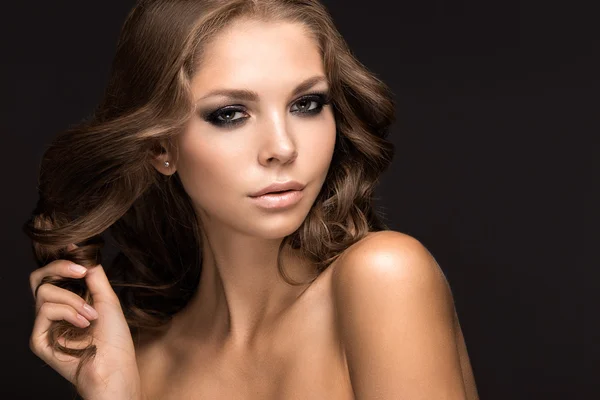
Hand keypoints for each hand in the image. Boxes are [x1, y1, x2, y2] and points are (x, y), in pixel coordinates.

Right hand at [29, 244, 144, 399]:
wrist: (115, 365)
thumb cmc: (115, 337)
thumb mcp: (107, 298)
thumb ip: (94, 275)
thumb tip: (82, 252)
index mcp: (69, 301)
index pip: (53, 274)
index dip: (62, 261)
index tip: (79, 257)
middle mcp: (55, 311)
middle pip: (39, 278)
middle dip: (59, 268)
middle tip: (80, 273)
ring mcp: (45, 325)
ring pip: (44, 292)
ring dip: (72, 299)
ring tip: (91, 314)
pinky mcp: (39, 339)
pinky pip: (45, 311)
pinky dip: (67, 312)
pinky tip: (84, 323)